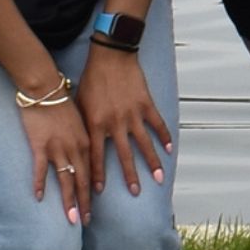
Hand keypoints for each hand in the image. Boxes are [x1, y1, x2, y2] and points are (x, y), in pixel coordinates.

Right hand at [19, 97, 92, 225]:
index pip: (91, 173)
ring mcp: (58, 148)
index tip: (93, 210)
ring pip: (66, 179)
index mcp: (88, 142)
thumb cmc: (63, 103)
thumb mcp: (81, 122)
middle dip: (84, 203)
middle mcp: (76, 148)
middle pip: (82, 181)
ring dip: (68, 200)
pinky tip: (39, 197)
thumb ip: (83, 139)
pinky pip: (41, 168)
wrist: (46, 89)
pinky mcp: (40, 145)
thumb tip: (83, 155)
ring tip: (70, 218)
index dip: (92, 193)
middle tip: (84, 222)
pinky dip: (40, 183)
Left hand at [78, 43, 171, 196]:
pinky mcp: (146, 104)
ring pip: (144, 144)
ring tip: (160, 178)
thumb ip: (84, 126)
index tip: (98, 192)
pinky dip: (164, 136)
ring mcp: (132, 114)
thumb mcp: (80, 105)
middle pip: (123, 155)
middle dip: (129, 176)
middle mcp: (114, 123)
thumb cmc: (91, 79)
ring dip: (152, 162)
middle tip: (135, 193)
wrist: (110, 57)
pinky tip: (170, 149)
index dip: (96, 175)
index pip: (95, 156)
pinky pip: (157, 124)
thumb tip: (82, 145)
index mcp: (95, 124)